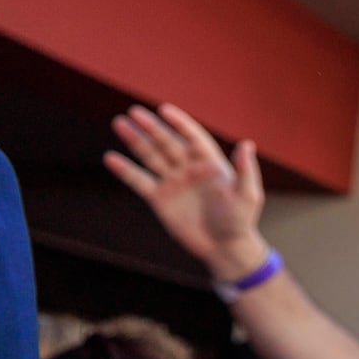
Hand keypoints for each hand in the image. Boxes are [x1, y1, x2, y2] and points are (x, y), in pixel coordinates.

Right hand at [104, 103, 269, 283]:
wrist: (223, 247)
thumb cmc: (239, 221)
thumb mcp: (246, 195)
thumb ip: (245, 170)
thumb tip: (246, 144)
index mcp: (211, 163)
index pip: (193, 137)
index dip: (179, 123)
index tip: (164, 110)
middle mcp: (190, 169)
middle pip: (167, 142)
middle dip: (152, 127)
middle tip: (134, 112)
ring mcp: (173, 182)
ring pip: (151, 156)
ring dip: (136, 140)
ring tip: (120, 124)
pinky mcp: (160, 199)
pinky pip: (140, 181)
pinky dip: (126, 170)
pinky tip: (111, 158)